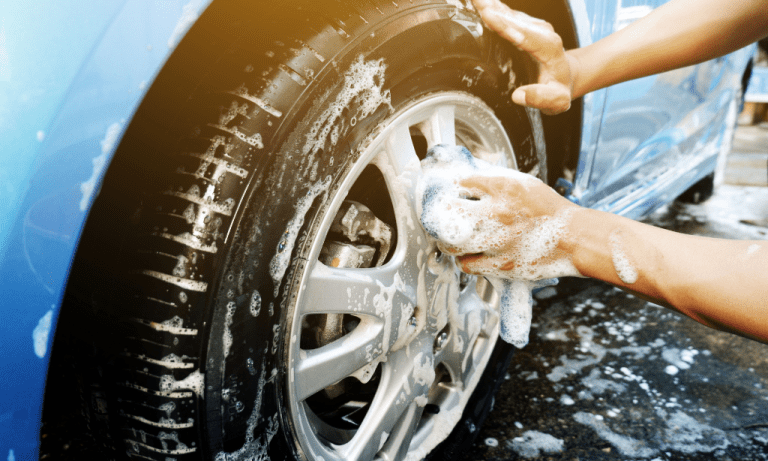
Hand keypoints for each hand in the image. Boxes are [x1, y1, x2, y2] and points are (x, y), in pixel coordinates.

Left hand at [418, 145, 580, 280]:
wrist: (573, 238)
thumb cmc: (548, 210)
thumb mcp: (522, 184)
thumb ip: (493, 180)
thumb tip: (465, 178)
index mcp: (503, 188)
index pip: (460, 184)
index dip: (449, 189)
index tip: (445, 193)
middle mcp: (498, 214)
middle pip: (447, 215)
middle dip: (438, 217)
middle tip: (438, 218)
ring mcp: (498, 241)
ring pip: (451, 245)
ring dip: (446, 241)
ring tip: (451, 238)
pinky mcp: (501, 265)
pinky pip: (467, 265)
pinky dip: (463, 259)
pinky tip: (468, 253)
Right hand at [472, 0, 576, 114]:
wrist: (566, 74)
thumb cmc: (559, 87)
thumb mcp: (556, 99)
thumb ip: (541, 98)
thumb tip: (519, 95)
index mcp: (548, 47)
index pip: (524, 35)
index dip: (505, 26)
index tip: (489, 16)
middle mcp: (541, 31)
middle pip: (513, 19)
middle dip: (493, 10)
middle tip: (475, 0)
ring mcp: (533, 25)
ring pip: (508, 13)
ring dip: (490, 5)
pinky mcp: (524, 23)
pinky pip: (506, 14)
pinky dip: (492, 8)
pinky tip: (479, 2)